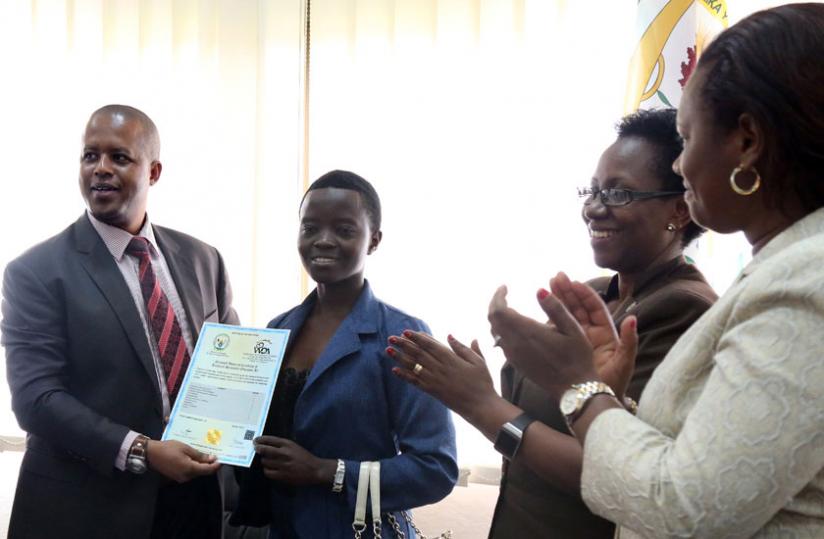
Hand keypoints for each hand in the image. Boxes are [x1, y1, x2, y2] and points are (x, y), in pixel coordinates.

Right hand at [146, 440, 219, 482]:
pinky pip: (189, 472)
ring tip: (205, 454)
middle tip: (214, 454)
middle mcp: (186, 477)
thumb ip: (199, 455)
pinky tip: (194, 457)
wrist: (151, 453)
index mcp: (189, 469)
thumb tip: (212, 459)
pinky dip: (194, 466)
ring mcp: (180, 478)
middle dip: (209, 464)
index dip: (216, 465)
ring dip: (201, 465)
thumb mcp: (186, 449)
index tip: (222, 459)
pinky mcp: (176, 476)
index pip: (207, 470)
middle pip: (202, 472)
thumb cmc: (168, 448)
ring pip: (196, 472)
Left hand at [254, 436, 335, 485]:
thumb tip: (267, 445)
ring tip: (266, 461)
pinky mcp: (282, 475)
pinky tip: (269, 469)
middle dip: (258, 449)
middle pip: (265, 450)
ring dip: (264, 461)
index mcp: (288, 444)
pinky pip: (268, 472)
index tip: (255, 440)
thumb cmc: (305, 457)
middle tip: (255, 449)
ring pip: (265, 461)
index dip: (261, 440)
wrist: (315, 470)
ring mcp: (282, 465)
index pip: (270, 440)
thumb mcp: (295, 447)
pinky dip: (266, 470)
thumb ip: (283, 446)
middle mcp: (284, 453)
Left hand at [387, 331, 499, 421]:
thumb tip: (450, 336)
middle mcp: (440, 368)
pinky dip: (404, 376)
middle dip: (404, 344)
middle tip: (392, 337)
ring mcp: (435, 380)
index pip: (430, 345)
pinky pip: (415, 382)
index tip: (406, 331)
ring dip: (400, 357)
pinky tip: (394, 370)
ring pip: (414, 366)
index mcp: (451, 359)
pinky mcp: (433, 391)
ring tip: (388, 350)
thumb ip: (463, 348)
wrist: (480, 406)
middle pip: (418, 353)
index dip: (417, 337)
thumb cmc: (482, 382)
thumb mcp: (478, 361)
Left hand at [487, 284, 598, 400]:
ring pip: (495, 331)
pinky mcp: (516, 363)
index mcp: (527, 332)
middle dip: (495, 303)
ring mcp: (513, 355)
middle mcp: (515, 344)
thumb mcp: (573, 329)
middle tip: (504, 293)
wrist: (573, 389)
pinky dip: (502, 329)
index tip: (505, 286)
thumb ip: (555, 307)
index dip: (498, 296)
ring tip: (508, 307)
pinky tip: (514, 326)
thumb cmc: (577, 357)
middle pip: (493, 319)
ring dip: (497, 317)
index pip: (499, 310)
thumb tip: (539, 290)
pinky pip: (501, 342)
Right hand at [548, 273, 637, 398]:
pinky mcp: (564, 348)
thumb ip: (629, 341)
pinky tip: (540, 306)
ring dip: (558, 299)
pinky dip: (549, 317)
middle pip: (579, 307)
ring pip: (567, 315)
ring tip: (547, 284)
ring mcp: (576, 340)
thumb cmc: (614, 385)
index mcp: (606, 334)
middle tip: (556, 276)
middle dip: (568, 291)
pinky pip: (557, 329)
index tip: (574, 282)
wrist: (597, 403)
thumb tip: (632, 318)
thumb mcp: (623, 363)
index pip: (595, 308)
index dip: (585, 294)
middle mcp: (591, 334)